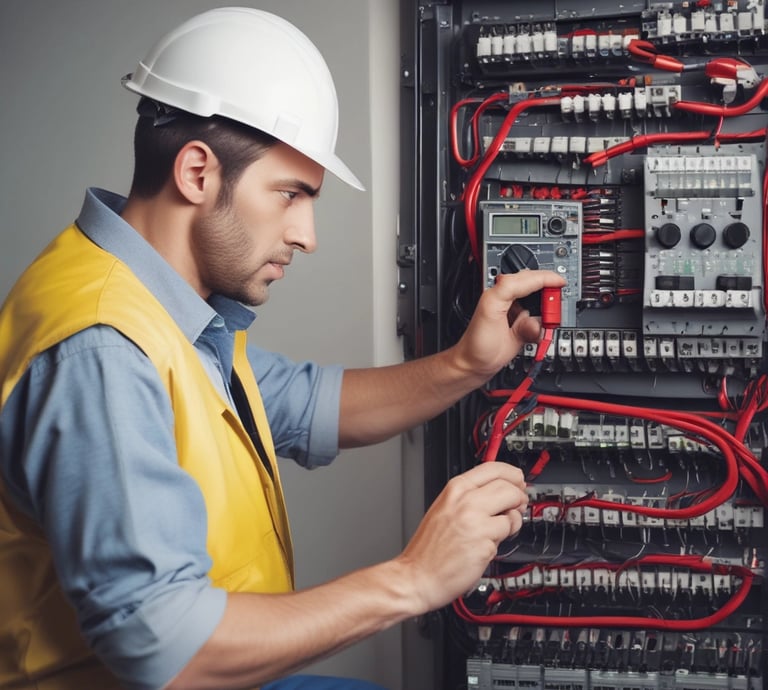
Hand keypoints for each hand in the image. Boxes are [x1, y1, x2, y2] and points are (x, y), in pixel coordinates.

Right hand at [395, 462, 528, 612]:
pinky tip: (487, 545)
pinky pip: (506, 536)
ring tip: (500, 530)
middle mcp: (466, 502)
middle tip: (517, 506)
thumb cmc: (429, 547)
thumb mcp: (444, 507)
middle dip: (519, 498)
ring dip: (513, 521)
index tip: (518, 481)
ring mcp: (476, 523)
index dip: (512, 474)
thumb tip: (500, 489)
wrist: (417, 575)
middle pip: (509, 488)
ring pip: (512, 512)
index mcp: (455, 489)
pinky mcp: (484, 544)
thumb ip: (470, 495)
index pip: (493, 468)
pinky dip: (502, 541)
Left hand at [451, 269, 565, 381]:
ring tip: (546, 318)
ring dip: (544, 306)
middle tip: (554, 304)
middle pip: (534, 284)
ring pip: (537, 299)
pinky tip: (536, 329)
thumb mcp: (491, 312)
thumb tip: (536, 314)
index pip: (526, 278)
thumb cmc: (477, 343)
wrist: (474, 365)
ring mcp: (512, 310)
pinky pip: (534, 315)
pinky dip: (540, 320)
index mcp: (498, 293)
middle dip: (547, 291)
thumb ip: (511, 300)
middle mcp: (506, 299)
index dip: (545, 278)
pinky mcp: (516, 322)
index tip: (561, 282)